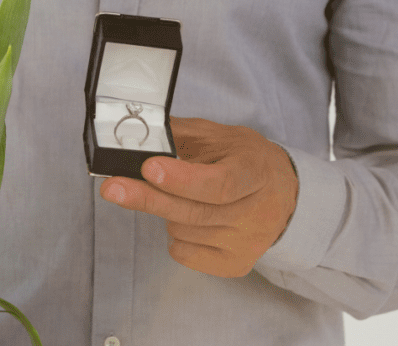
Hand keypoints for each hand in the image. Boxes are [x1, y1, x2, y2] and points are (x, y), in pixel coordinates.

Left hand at [100, 117, 297, 276]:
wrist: (285, 194)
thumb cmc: (245, 161)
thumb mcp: (221, 137)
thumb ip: (181, 135)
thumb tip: (136, 133)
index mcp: (255, 171)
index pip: (219, 183)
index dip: (182, 179)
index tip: (149, 167)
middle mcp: (257, 212)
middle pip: (194, 211)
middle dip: (148, 197)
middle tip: (113, 188)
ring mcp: (247, 243)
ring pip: (183, 231)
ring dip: (167, 212)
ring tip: (181, 196)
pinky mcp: (235, 265)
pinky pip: (185, 253)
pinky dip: (175, 236)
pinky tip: (188, 219)